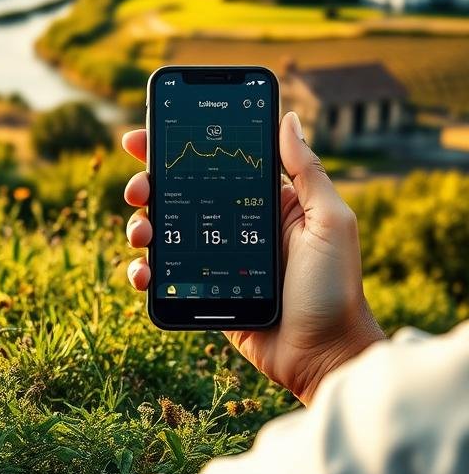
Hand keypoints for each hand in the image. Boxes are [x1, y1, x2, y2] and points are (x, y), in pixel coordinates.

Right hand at [122, 112, 384, 404]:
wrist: (323, 355)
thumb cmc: (335, 287)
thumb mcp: (330, 221)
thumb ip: (307, 171)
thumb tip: (288, 118)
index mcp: (260, 201)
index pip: (212, 165)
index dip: (174, 148)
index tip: (142, 136)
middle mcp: (232, 225)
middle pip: (175, 194)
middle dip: (147, 185)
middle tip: (138, 190)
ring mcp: (212, 259)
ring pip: (162, 232)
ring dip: (140, 226)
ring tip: (142, 235)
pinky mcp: (199, 291)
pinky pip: (162, 276)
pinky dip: (143, 271)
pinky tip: (143, 272)